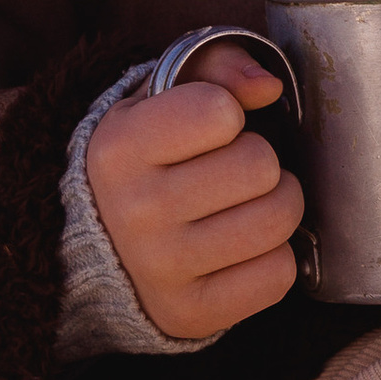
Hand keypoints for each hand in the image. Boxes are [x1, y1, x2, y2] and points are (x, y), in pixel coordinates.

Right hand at [85, 43, 303, 338]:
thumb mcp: (162, 96)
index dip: (226, 114)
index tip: (205, 130)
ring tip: (245, 205)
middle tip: (232, 172)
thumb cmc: (149, 159)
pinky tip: (241, 248)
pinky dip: (273, 257)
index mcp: (119, 149)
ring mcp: (160, 270)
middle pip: (261, 167)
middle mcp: (133, 212)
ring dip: (276, 205)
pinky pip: (278, 275)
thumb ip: (218, 65)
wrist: (101, 245)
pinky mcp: (191, 314)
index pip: (221, 111)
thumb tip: (269, 87)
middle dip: (260, 161)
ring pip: (279, 221)